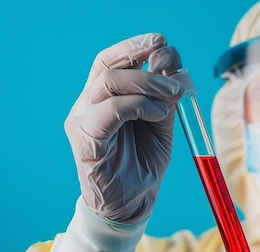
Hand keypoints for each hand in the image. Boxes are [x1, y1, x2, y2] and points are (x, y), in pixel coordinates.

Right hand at [64, 33, 184, 222]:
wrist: (133, 202)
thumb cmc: (144, 161)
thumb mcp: (162, 123)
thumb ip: (166, 97)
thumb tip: (175, 65)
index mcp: (104, 96)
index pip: (112, 60)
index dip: (135, 46)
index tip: (162, 42)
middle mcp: (88, 104)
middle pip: (110, 66)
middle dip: (147, 65)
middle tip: (177, 79)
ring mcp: (82, 121)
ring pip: (109, 83)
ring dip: (148, 84)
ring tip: (173, 96)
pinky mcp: (86, 141)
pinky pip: (109, 111)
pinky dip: (139, 106)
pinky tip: (159, 114)